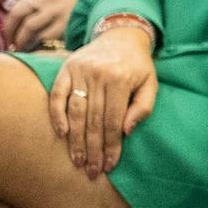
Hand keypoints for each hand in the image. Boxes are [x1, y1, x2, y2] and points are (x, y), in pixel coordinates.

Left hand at [5, 0, 84, 49]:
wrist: (106, 5)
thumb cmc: (81, 7)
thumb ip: (42, 6)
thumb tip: (20, 25)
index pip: (18, 6)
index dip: (9, 24)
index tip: (9, 35)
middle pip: (18, 15)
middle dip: (11, 32)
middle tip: (12, 44)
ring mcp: (57, 10)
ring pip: (29, 27)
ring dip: (22, 41)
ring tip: (23, 49)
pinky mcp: (65, 24)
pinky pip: (43, 36)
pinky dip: (36, 45)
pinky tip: (37, 51)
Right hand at [49, 24, 156, 177]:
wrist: (121, 35)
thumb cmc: (138, 65)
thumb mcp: (150, 84)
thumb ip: (143, 108)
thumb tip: (126, 132)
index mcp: (121, 79)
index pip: (113, 121)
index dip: (110, 146)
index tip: (108, 166)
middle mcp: (99, 74)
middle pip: (93, 120)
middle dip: (92, 150)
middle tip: (91, 172)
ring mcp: (80, 70)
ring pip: (75, 111)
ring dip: (75, 139)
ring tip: (77, 160)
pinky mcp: (67, 68)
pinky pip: (58, 95)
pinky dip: (57, 115)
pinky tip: (62, 134)